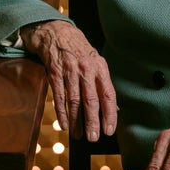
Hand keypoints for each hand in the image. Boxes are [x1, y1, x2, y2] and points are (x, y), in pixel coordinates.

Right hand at [21, 20, 117, 141]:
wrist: (56, 32)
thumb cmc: (78, 49)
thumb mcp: (95, 62)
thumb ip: (103, 84)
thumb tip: (114, 108)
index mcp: (100, 67)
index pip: (108, 94)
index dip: (109, 114)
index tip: (109, 130)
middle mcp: (86, 68)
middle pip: (91, 99)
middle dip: (92, 121)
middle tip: (93, 137)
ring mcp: (69, 70)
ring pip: (74, 100)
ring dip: (76, 120)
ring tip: (78, 135)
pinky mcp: (54, 72)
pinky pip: (59, 95)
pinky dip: (61, 112)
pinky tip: (65, 124)